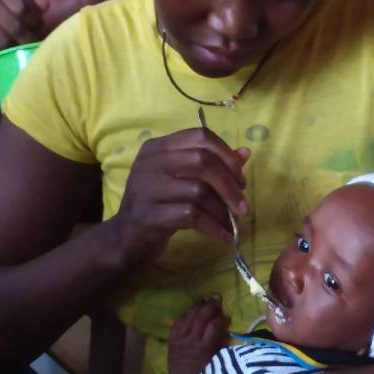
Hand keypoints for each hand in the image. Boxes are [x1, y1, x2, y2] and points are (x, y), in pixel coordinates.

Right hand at [0, 0, 39, 50]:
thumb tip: (44, 7)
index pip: (24, 5)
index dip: (34, 19)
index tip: (37, 26)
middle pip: (18, 22)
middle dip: (28, 34)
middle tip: (32, 39)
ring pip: (8, 36)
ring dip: (17, 44)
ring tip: (20, 45)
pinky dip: (3, 47)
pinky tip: (5, 46)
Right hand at [109, 128, 249, 265]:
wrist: (127, 237)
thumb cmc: (159, 205)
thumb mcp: (183, 180)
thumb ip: (212, 165)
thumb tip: (245, 153)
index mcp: (158, 147)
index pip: (200, 136)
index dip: (227, 155)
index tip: (240, 179)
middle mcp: (150, 162)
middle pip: (202, 161)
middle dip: (229, 184)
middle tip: (242, 206)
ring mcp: (147, 188)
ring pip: (199, 191)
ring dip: (223, 210)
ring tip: (232, 224)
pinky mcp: (150, 215)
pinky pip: (192, 216)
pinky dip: (214, 228)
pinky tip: (224, 237)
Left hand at [167, 298, 229, 373]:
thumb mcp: (215, 362)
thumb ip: (220, 345)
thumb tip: (225, 330)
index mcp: (204, 348)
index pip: (213, 327)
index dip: (221, 319)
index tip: (226, 317)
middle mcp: (191, 341)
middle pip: (201, 318)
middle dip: (210, 307)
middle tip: (217, 300)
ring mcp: (180, 340)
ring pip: (188, 318)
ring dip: (197, 308)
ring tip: (205, 302)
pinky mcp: (172, 340)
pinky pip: (177, 323)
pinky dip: (185, 315)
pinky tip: (191, 311)